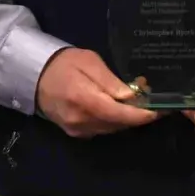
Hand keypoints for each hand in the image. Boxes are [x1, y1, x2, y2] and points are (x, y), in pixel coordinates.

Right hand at [33, 48, 158, 136]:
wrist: (34, 76)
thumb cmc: (64, 63)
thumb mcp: (89, 61)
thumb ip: (110, 81)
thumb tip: (131, 97)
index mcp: (84, 99)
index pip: (120, 114)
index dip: (142, 115)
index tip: (160, 110)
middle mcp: (81, 120)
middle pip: (119, 124)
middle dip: (137, 114)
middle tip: (149, 98)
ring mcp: (77, 130)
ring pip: (112, 129)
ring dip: (126, 118)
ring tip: (134, 102)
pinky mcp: (75, 134)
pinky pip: (102, 130)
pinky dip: (113, 121)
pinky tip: (116, 108)